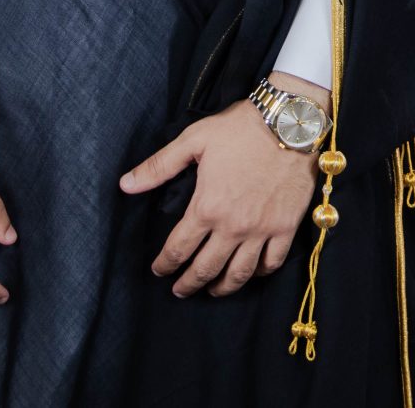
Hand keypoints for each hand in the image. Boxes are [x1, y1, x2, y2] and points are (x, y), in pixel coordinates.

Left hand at [120, 78, 326, 298]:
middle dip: (188, 284)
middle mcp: (233, 227)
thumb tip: (125, 184)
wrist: (289, 123)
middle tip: (179, 291)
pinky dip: (259, 273)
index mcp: (207, 208)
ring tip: (212, 291)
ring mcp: (262, 230)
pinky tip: (251, 273)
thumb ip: (158, 166)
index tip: (159, 271)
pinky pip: (271, 262)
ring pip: (239, 273)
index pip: (179, 248)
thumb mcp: (193, 140)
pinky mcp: (286, 228)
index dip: (165, 264)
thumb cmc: (239, 129)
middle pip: (206, 269)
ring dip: (222, 288)